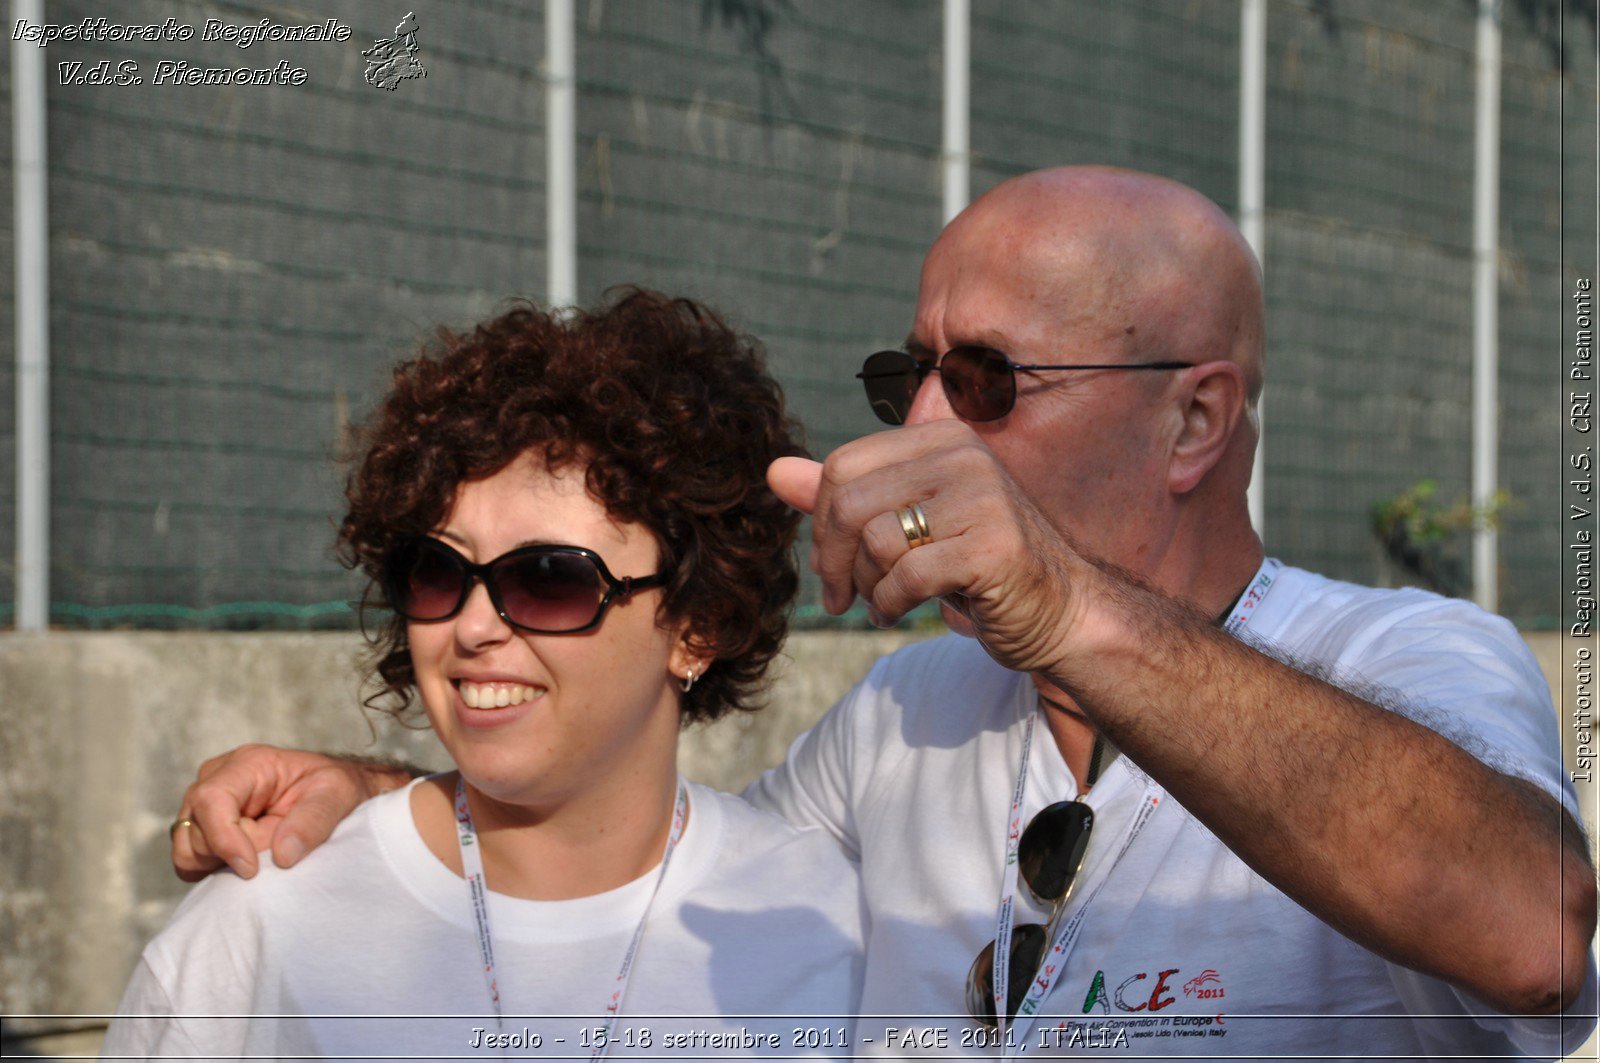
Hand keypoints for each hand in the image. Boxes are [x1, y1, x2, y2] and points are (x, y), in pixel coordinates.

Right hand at [171, 744, 404, 880]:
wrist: (331, 796)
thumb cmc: (334, 790)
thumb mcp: (337, 796)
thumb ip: (314, 822)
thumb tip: (282, 856)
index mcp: (248, 763)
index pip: (211, 799)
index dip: (224, 839)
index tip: (251, 869)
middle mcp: (216, 779)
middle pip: (195, 829)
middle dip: (229, 854)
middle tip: (271, 853)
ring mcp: (203, 804)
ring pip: (186, 848)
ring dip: (219, 863)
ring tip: (261, 854)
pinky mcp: (201, 827)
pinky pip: (188, 860)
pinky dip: (213, 869)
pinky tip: (246, 860)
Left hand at [767, 420, 1095, 676]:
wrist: (1061, 611)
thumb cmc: (977, 566)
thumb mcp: (907, 524)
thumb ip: (844, 497)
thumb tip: (774, 471)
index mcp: (941, 438)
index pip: (843, 466)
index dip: (820, 524)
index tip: (829, 569)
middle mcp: (963, 456)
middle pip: (849, 501)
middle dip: (832, 560)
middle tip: (840, 598)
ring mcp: (982, 498)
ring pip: (875, 541)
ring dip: (866, 587)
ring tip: (884, 603)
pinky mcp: (992, 547)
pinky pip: (905, 577)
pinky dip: (890, 605)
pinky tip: (899, 613)